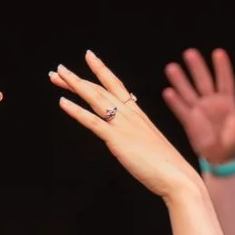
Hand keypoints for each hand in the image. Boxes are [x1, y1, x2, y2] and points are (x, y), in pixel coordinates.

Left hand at [52, 52, 199, 200]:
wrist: (178, 177)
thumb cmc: (166, 165)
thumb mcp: (150, 142)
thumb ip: (136, 134)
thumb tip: (126, 134)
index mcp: (138, 113)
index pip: (116, 85)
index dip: (101, 69)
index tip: (89, 57)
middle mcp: (130, 114)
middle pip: (99, 89)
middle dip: (77, 78)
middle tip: (59, 70)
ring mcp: (123, 125)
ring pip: (95, 98)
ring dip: (74, 85)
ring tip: (56, 76)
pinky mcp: (117, 139)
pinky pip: (93, 121)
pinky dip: (76, 111)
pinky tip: (62, 102)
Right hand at [161, 46, 234, 162]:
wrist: (221, 159)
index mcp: (228, 103)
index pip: (225, 81)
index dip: (222, 68)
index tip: (218, 53)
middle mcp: (212, 103)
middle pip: (204, 82)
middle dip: (197, 68)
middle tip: (190, 53)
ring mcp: (200, 111)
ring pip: (189, 92)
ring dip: (180, 81)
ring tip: (171, 67)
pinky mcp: (189, 121)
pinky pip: (181, 110)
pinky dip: (175, 102)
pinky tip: (168, 92)